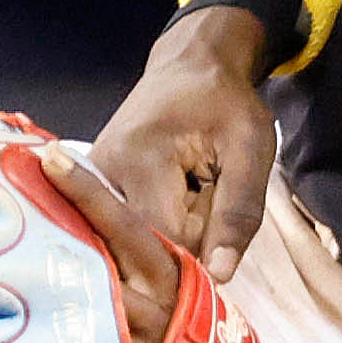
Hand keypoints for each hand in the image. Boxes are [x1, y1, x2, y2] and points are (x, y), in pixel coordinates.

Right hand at [93, 6, 282, 271]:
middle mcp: (101, 175)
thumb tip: (219, 276)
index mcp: (139, 160)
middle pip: (145, 248)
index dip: (200, 255)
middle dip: (185, 242)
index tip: (223, 237)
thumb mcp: (250, 148)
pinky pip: (126, 229)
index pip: (166, 244)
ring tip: (191, 190)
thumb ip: (239, 211)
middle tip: (207, 195)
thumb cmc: (226, 103)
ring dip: (171, 232)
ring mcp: (90, 182)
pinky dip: (157, 223)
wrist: (190, 66)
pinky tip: (172, 196)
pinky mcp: (92, 188)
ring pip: (136, 241)